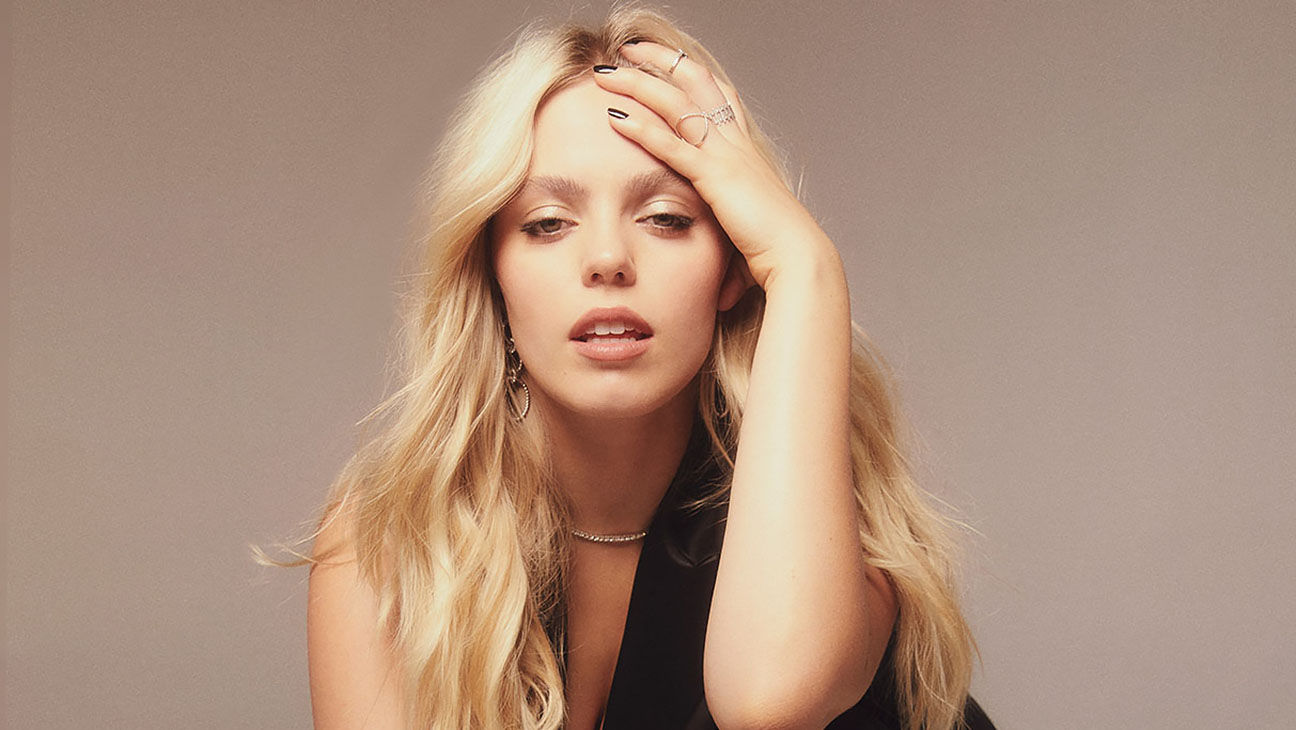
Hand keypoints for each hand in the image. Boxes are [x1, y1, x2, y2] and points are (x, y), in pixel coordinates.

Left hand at [592, 42, 840, 291]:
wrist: (797, 257)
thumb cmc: (776, 251)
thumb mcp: (747, 228)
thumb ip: (727, 230)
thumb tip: (717, 271)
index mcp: (746, 150)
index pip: (718, 94)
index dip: (689, 73)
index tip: (661, 62)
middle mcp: (736, 143)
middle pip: (696, 82)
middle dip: (660, 60)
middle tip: (628, 47)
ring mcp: (726, 156)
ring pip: (677, 104)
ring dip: (638, 84)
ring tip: (605, 74)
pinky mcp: (714, 177)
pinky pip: (672, 144)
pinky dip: (641, 128)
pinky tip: (614, 117)